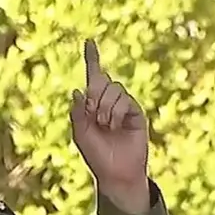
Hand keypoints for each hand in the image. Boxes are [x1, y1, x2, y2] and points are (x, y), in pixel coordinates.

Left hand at [70, 39, 150, 213]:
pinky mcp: (136, 113)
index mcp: (93, 105)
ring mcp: (124, 106)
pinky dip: (116, 112)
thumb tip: (77, 91)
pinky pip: (125, 100)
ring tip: (105, 125)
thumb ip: (78, 113)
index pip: (94, 77)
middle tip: (93, 114)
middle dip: (94, 96)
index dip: (92, 59)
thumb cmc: (96, 155)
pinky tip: (114, 126)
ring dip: (105, 108)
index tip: (89, 42)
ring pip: (114, 90)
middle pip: (102, 82)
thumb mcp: (80, 134)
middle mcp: (109, 102)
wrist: (116, 172)